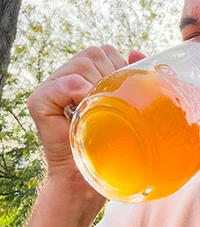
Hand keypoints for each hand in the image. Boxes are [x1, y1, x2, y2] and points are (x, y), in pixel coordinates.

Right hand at [28, 45, 144, 187]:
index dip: (117, 68)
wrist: (88, 175)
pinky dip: (81, 94)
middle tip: (108, 105)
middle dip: (108, 78)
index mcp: (82, 72)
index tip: (119, 94)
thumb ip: (129, 75)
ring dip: (96, 88)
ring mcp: (49, 86)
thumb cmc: (109, 141)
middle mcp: (63, 75)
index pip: (103, 51)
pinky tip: (84, 111)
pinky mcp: (38, 100)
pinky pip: (67, 83)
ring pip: (81, 66)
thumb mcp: (125, 103)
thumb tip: (135, 52)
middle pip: (93, 55)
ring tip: (95, 110)